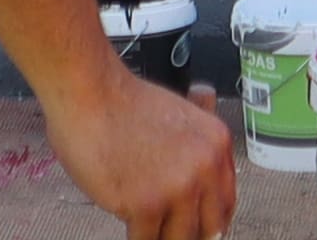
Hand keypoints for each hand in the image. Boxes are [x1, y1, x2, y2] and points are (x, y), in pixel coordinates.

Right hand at [34, 61, 239, 239]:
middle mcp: (204, 168)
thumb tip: (197, 191)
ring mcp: (177, 188)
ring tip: (148, 227)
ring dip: (161, 236)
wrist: (90, 92)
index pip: (226, 203)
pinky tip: (129, 225)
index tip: (200, 230)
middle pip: (208, 228)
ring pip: (178, 238)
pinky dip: (137, 237)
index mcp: (216, 145)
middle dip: (188, 234)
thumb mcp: (179, 118)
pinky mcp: (147, 205)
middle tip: (169, 233)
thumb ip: (193, 153)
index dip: (211, 222)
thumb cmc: (121, 103)